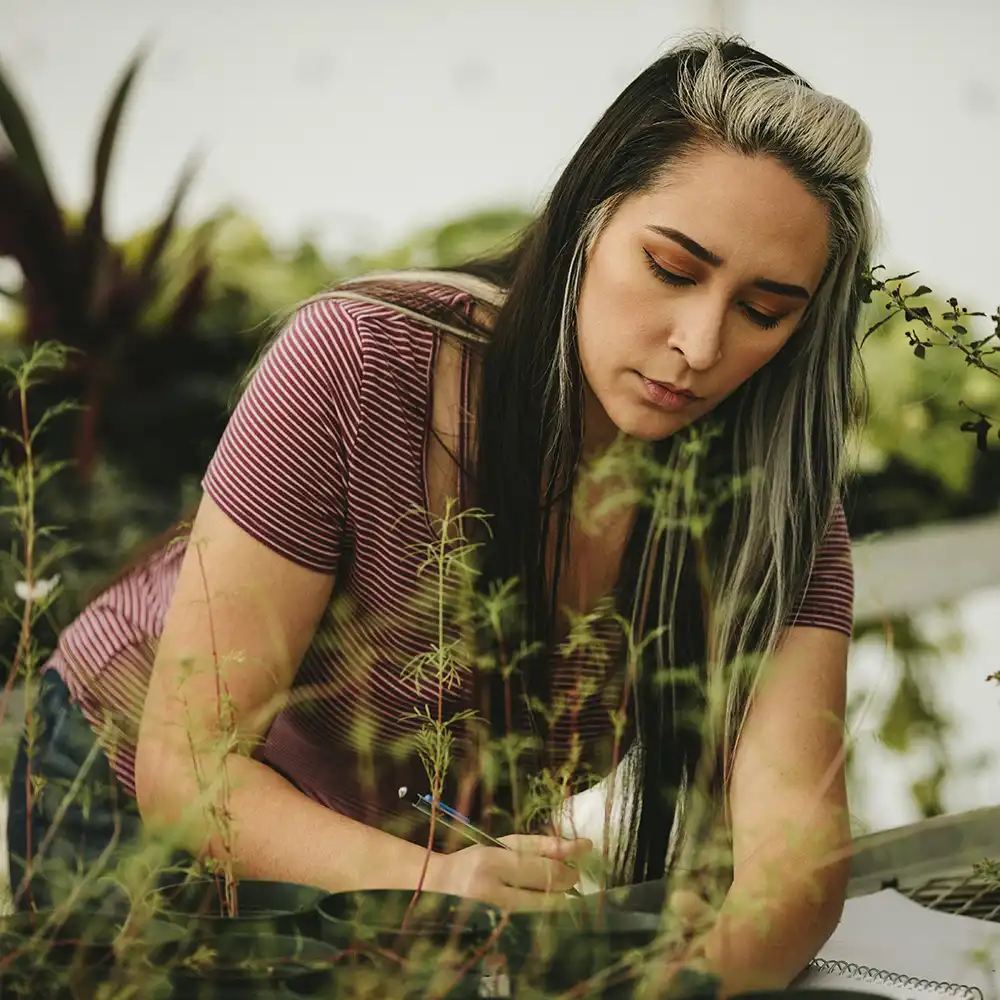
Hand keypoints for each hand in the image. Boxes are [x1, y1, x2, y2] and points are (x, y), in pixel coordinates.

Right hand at [424, 834, 591, 911]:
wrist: (437, 888)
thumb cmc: (472, 861)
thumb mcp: (500, 845)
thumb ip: (534, 846)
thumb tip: (571, 849)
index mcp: (491, 862)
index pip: (539, 865)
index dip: (565, 859)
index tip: (584, 848)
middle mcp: (491, 891)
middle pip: (543, 888)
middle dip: (565, 879)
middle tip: (571, 874)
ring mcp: (493, 916)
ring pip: (542, 909)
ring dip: (555, 897)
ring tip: (555, 888)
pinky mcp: (496, 933)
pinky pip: (531, 921)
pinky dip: (542, 911)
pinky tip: (542, 903)